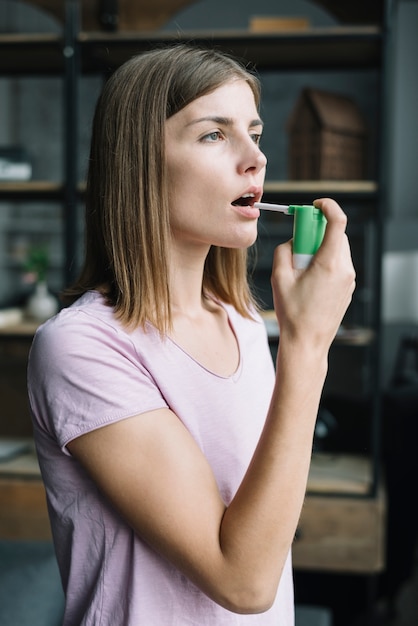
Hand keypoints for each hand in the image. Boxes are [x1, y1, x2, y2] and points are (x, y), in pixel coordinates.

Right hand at [270, 197, 355, 352]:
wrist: (307, 343)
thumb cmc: (293, 313)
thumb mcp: (279, 278)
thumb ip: (283, 251)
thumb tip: (292, 242)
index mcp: (330, 263)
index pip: (338, 221)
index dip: (327, 207)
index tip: (315, 205)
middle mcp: (345, 269)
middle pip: (336, 235)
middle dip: (316, 232)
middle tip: (297, 243)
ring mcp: (349, 280)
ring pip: (337, 250)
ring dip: (319, 249)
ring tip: (300, 270)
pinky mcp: (347, 288)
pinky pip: (338, 265)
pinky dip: (324, 263)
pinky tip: (308, 281)